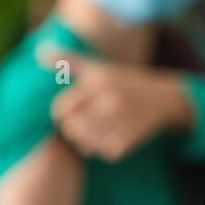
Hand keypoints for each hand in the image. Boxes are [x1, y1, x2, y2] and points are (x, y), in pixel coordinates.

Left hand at [38, 44, 193, 162]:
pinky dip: (104, 149)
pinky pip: (104, 153)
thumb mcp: (98, 68)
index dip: (61, 113)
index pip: (62, 108)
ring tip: (98, 128)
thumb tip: (39, 51)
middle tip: (84, 122)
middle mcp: (109, 102)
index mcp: (98, 83)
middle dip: (73, 128)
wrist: (165, 99)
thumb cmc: (123, 81)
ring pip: (85, 144)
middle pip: (71, 128)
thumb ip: (67, 61)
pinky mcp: (130, 141)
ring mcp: (121, 122)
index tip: (71, 111)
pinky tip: (114, 135)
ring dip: (87, 141)